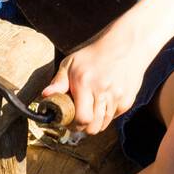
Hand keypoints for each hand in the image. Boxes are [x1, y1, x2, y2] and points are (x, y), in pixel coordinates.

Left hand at [41, 20, 152, 134]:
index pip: (81, 119)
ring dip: (95, 122)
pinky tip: (103, 101)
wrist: (126, 45)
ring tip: (90, 108)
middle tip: (78, 119)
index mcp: (85, 83)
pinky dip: (107, 115)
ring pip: (104, 124)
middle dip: (83, 127)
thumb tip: (45, 95)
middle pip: (93, 128)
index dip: (73, 125)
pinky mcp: (128, 100)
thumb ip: (58, 81)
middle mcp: (102, 92)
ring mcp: (117, 97)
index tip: (68, 121)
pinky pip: (114, 117)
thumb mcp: (71, 63)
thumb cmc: (94, 54)